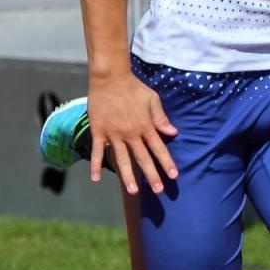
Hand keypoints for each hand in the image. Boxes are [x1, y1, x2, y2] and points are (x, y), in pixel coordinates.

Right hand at [86, 72, 177, 194]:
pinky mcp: (99, 132)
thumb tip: (173, 132)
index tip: (174, 176)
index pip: (159, 148)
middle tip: (159, 190)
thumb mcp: (152, 99)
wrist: (110, 78)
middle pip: (143, 158)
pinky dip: (95, 165)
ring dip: (127, 176)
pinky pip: (97, 151)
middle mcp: (131, 133)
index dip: (167, 162)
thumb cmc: (133, 87)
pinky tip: (95, 179)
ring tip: (133, 191)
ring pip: (122, 159)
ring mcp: (114, 134)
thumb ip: (161, 117)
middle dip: (152, 175)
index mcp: (145, 126)